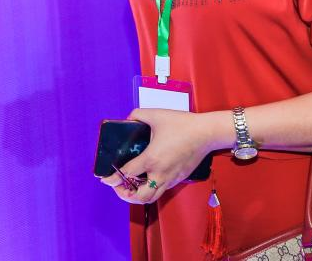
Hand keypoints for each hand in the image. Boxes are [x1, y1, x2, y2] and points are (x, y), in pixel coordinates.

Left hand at [99, 109, 218, 204]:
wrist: (206, 133)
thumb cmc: (182, 124)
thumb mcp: (156, 114)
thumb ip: (138, 114)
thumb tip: (129, 118)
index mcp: (151, 159)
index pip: (127, 174)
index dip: (112, 179)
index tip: (105, 179)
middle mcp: (160, 173)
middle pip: (139, 196)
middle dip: (124, 194)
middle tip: (118, 186)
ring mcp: (170, 178)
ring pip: (151, 197)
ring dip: (138, 196)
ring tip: (131, 187)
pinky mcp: (179, 179)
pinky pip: (162, 190)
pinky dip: (151, 189)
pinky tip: (148, 179)